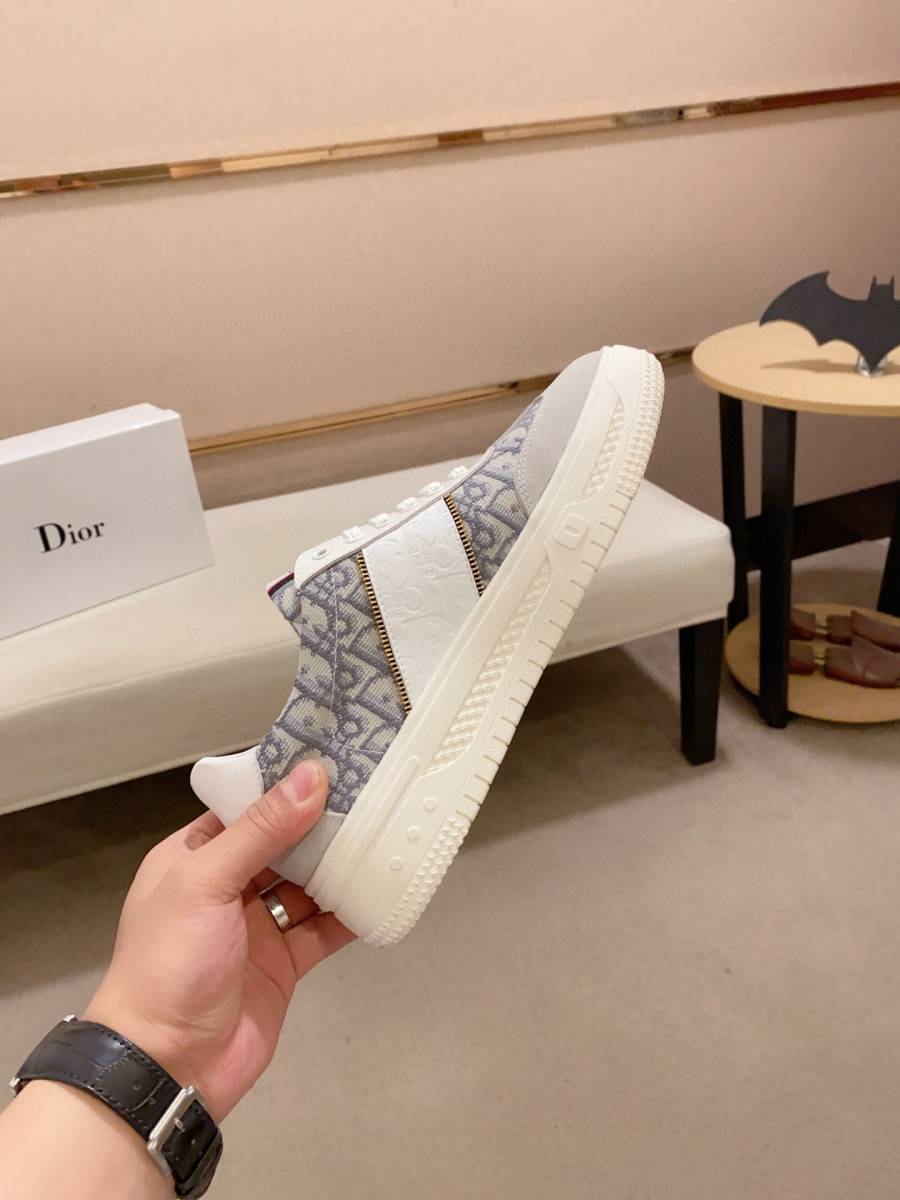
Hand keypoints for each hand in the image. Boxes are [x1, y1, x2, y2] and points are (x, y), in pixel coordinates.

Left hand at [85, 760, 352, 1120]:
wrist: (167, 1066)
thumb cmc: (168, 964)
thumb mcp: (206, 883)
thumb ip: (260, 831)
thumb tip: (308, 778)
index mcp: (194, 857)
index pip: (245, 807)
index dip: (285, 784)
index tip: (332, 757)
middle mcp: (226, 887)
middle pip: (284, 843)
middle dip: (322, 821)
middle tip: (373, 790)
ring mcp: (257, 927)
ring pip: (308, 883)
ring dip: (341, 863)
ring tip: (385, 831)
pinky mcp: (284, 963)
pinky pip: (324, 929)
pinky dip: (351, 912)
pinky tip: (380, 890)